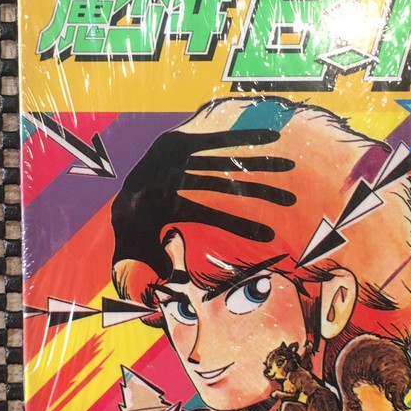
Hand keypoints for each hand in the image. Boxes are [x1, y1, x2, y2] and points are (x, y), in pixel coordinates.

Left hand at [111, 126, 295, 277]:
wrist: (120, 197)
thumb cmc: (136, 226)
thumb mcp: (137, 244)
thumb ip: (151, 260)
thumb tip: (168, 275)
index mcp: (163, 203)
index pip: (205, 212)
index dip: (236, 225)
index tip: (269, 236)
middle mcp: (170, 175)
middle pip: (218, 182)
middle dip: (256, 190)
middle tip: (290, 200)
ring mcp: (176, 155)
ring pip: (220, 159)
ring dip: (256, 162)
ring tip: (288, 167)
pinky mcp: (182, 138)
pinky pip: (214, 138)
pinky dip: (240, 135)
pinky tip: (269, 135)